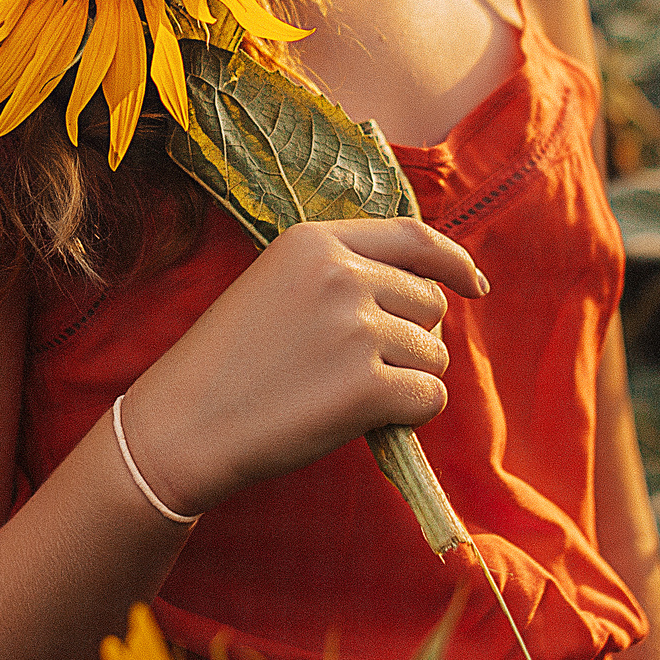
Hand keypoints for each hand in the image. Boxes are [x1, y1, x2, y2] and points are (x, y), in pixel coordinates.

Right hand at [120, 216, 489, 516]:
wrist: (184, 423)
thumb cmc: (230, 361)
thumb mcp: (276, 284)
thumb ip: (343, 272)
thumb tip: (433, 290)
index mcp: (315, 241)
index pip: (413, 236)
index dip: (452, 262)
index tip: (474, 284)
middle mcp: (342, 274)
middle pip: (430, 303)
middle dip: (412, 338)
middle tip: (358, 368)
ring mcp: (357, 329)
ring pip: (434, 354)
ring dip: (408, 379)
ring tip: (346, 394)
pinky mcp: (368, 386)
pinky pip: (429, 397)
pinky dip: (410, 415)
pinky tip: (364, 420)